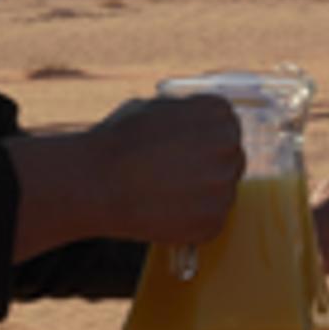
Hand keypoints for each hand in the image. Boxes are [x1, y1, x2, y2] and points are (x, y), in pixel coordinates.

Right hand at [6, 94, 244, 261]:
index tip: (186, 150)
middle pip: (232, 159)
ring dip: (201, 195)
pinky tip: (165, 212)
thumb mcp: (155, 108)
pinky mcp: (213, 221)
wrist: (96, 183)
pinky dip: (192, 221)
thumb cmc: (118, 143)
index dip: (205, 140)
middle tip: (176, 175)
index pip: (228, 127)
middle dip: (209, 167)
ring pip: (222, 192)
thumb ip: (186, 116)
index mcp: (218, 114)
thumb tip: (195, 124)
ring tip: (164, 194)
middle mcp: (229, 145)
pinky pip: (211, 221)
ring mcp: (223, 185)